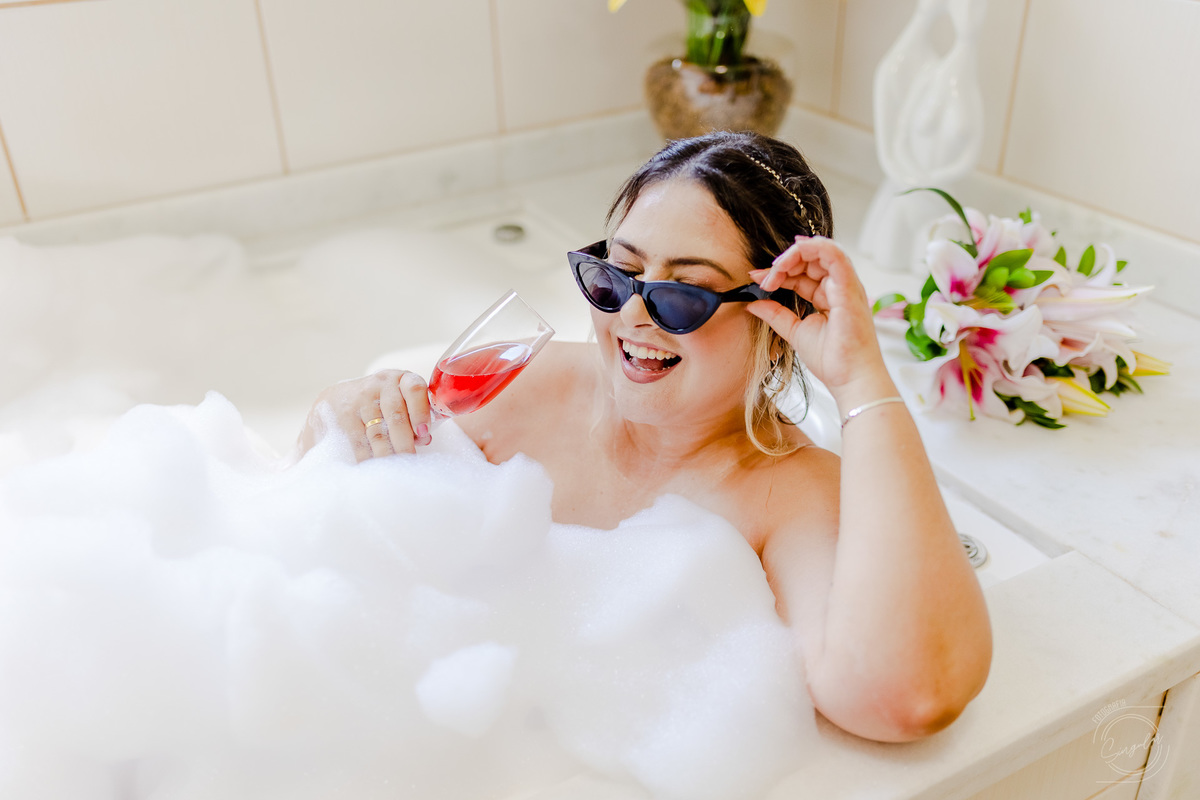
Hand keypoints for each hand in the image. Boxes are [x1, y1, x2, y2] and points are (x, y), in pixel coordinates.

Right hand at [297, 370, 432, 460]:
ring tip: (395, 469)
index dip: (420, 412)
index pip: (415, 390)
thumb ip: (416, 418)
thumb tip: (425, 439)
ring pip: (377, 432)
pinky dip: (368, 457)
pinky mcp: (346, 414)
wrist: (341, 396)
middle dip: (404, 442)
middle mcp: (382, 384)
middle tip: (410, 461)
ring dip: (387, 454)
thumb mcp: (402, 400)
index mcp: (402, 379)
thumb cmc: (384, 403)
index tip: (424, 433)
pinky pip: (359, 441)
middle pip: (395, 416)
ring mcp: (362, 398)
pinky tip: (375, 467)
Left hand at [747, 236, 888, 397]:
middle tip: (764, 277)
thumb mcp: (795, 331)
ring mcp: (846, 285)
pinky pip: (834, 254)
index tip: (757, 279)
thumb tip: (753, 304)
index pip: (803, 274)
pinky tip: (794, 251)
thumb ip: (775, 314)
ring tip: (776, 269)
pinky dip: (813, 247)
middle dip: (784, 263)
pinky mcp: (849, 286)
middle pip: (811, 260)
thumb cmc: (833, 360)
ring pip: (821, 251)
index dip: (779, 272)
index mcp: (829, 296)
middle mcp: (840, 287)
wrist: (850, 378)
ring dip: (794, 255)